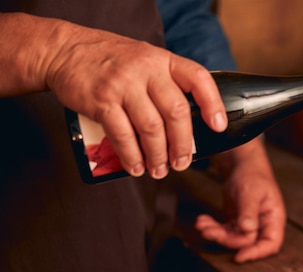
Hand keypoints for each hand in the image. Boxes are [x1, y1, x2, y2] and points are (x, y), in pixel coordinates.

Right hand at [0, 13, 226, 178]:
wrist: (65, 51)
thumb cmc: (112, 61)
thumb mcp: (146, 60)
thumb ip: (166, 82)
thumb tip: (190, 122)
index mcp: (163, 60)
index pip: (197, 78)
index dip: (212, 103)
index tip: (218, 127)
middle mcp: (147, 69)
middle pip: (176, 112)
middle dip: (182, 144)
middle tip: (181, 163)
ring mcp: (123, 84)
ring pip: (151, 128)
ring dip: (158, 156)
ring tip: (158, 170)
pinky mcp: (101, 100)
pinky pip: (122, 135)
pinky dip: (132, 156)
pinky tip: (136, 167)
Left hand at [195, 138, 285, 262]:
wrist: (242, 165)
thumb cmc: (253, 175)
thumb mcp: (251, 192)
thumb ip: (249, 211)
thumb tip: (248, 230)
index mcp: (273, 219)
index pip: (270, 244)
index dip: (256, 253)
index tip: (239, 257)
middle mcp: (262, 225)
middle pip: (246, 243)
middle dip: (226, 239)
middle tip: (209, 231)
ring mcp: (248, 225)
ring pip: (232, 239)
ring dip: (215, 233)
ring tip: (202, 224)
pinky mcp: (236, 223)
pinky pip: (224, 231)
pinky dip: (212, 227)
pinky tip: (202, 220)